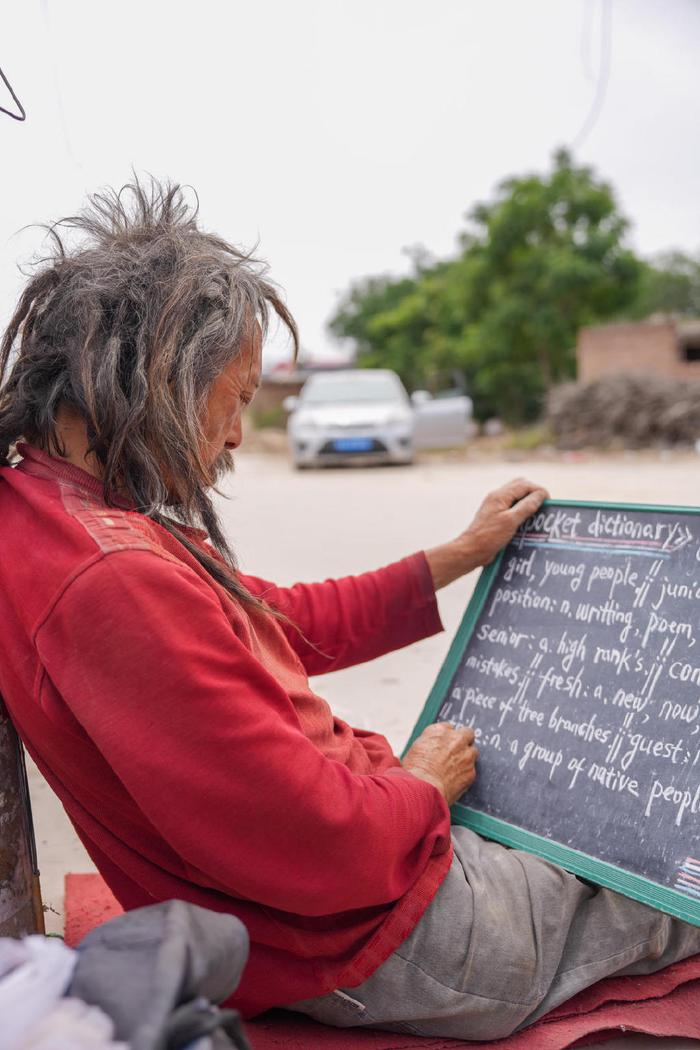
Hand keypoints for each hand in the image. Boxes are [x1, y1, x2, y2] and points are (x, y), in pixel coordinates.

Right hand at [402, 723, 478, 804]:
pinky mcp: (471, 772)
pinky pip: (472, 770)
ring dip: (467, 757)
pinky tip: (455, 780)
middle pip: (467, 733)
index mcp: (439, 731)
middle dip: (463, 741)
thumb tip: (431, 748)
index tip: (444, 745)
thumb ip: (429, 744)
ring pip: (473, 751)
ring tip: (455, 768)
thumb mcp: (416, 749)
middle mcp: (455, 739)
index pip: (449, 728)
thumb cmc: (414, 771)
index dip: (446, 738)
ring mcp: (466, 755)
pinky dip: (465, 774)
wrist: (422, 788)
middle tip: (456, 751)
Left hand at [425, 477, 548, 588]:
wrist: (471, 550)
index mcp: (500, 495)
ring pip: (516, 497)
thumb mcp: (511, 521)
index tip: (548, 502)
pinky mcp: (495, 516)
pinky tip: (525, 522)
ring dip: (527, 502)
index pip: (524, 484)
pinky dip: (520, 510)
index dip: (538, 491)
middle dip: (533, 494)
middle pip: (520, 487)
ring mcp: (495, 506)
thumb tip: (540, 494)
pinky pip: (511, 507)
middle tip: (543, 506)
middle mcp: (497, 497)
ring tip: (536, 514)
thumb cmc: (489, 536)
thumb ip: (526, 506)